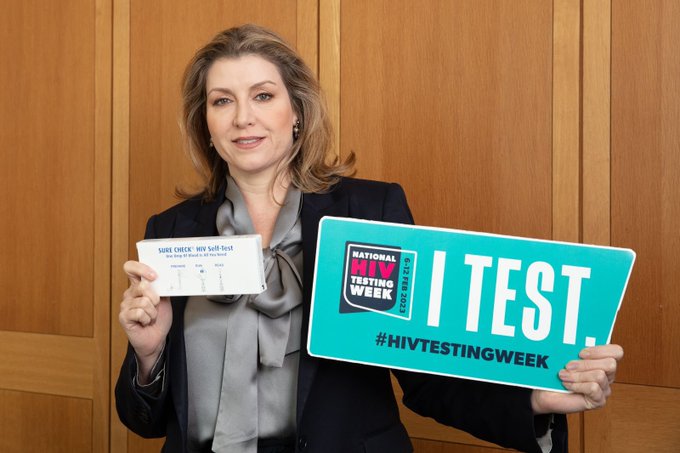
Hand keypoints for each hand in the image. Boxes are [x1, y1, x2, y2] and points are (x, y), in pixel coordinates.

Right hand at [119, 260, 172, 381]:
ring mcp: (125, 305)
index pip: (131, 268)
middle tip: (156, 307)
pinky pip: (139, 312)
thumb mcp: (164, 300)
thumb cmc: (159, 319)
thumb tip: (161, 276)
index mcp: (138, 286)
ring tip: (151, 317)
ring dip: (153, 312)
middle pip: (143, 286)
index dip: (141, 268)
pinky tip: (145, 323)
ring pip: (144, 301)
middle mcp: (129, 293)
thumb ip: (161, 287)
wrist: (157, 338)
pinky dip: (147, 318)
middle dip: (155, 298)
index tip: (154, 276)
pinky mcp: (123, 316)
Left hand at [531, 344, 623, 413]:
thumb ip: (574, 348)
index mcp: (602, 360)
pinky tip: (567, 384)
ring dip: (577, 375)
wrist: (545, 392)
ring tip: (563, 375)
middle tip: (568, 365)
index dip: (599, 350)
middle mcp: (607, 374)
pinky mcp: (598, 401)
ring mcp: (604, 388)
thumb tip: (572, 340)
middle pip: (610, 364)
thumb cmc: (556, 372)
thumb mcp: (565, 357)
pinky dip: (577, 385)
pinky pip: (593, 389)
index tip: (580, 353)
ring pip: (599, 376)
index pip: (616, 351)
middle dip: (586, 363)